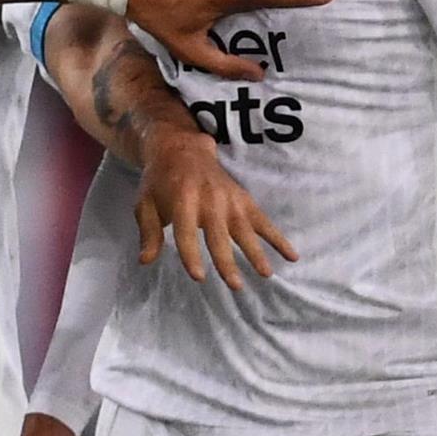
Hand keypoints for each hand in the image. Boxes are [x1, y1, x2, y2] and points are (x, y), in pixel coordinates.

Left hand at [135, 126, 297, 290]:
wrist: (182, 149)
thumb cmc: (160, 182)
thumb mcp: (145, 204)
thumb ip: (148, 232)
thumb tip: (145, 261)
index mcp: (181, 200)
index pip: (186, 233)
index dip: (191, 255)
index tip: (199, 277)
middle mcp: (208, 200)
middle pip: (218, 235)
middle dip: (227, 261)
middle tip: (236, 286)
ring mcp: (230, 200)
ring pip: (244, 230)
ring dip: (256, 252)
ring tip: (266, 275)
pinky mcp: (244, 200)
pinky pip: (263, 221)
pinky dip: (278, 238)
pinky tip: (291, 256)